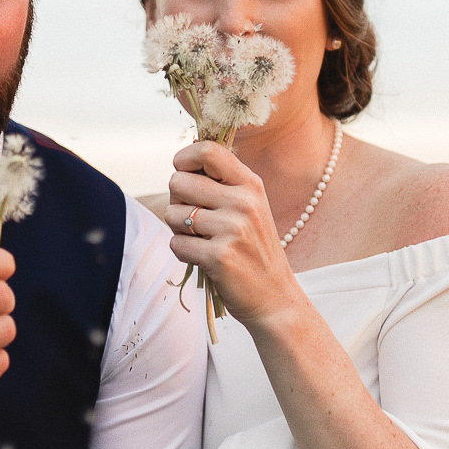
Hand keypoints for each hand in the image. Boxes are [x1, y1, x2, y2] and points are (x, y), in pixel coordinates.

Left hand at [165, 141, 302, 326]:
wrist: (275, 298)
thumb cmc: (253, 250)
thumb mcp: (249, 207)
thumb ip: (221, 183)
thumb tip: (182, 162)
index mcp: (250, 184)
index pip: (207, 150)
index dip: (184, 159)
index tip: (184, 174)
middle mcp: (243, 202)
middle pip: (178, 182)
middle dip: (177, 202)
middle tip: (195, 220)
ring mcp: (233, 229)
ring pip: (172, 214)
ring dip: (179, 230)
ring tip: (203, 241)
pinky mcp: (220, 256)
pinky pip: (176, 244)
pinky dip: (183, 253)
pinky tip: (204, 259)